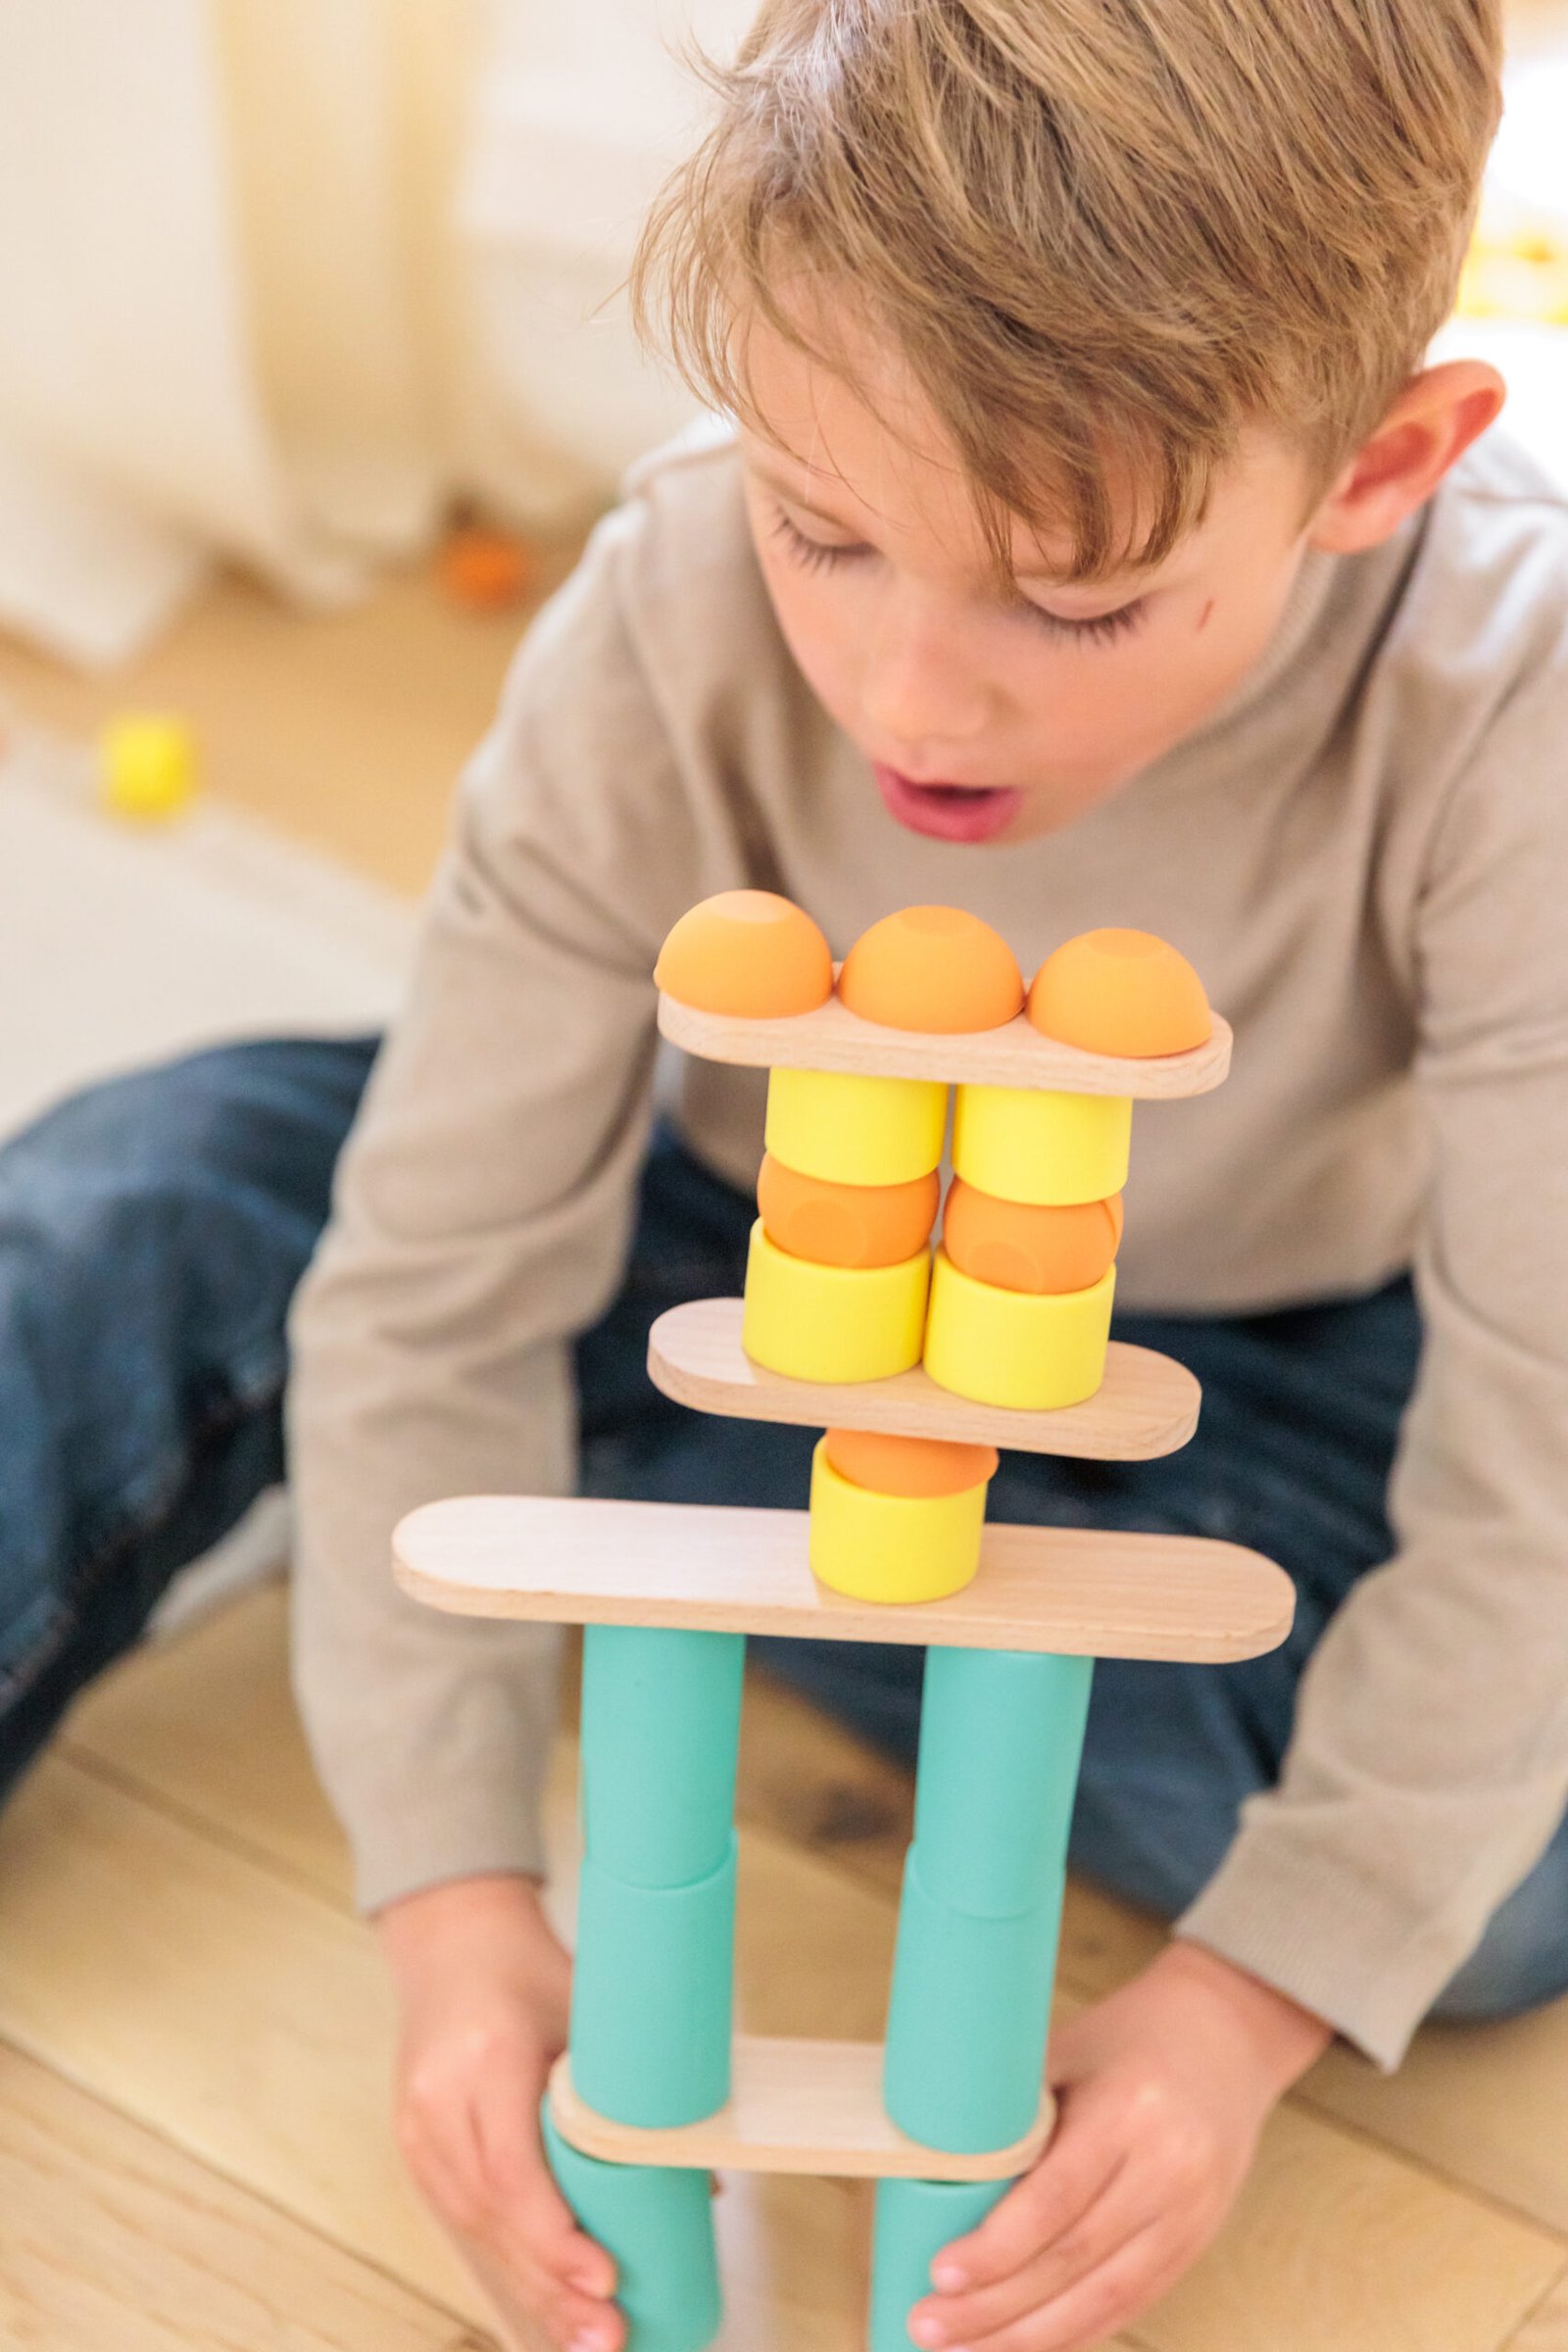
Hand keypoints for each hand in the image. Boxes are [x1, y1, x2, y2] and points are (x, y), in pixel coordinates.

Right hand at [377, 1873, 621, 2351]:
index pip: (512, 2166)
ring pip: (475, 2231)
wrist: (452, 1939)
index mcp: (484, 2056)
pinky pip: (462, 2224)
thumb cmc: (529, 1970)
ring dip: (531, 2293)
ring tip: (587, 2341)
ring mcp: (418, 2130)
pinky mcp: (416, 2151)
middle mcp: (438, 2100)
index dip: (557, 2232)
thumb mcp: (587, 2009)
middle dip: (552, 2286)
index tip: (605, 2275)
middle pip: (494, 2215)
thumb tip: (702, 2176)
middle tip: (608, 2336)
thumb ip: (633, 2088)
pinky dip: (506, 2270)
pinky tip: (542, 2312)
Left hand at [906, 1939, 1332, 2351]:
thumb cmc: (1130, 2034)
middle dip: (996, 2308)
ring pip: (1104, 2299)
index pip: (1057, 2198)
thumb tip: (932, 2162)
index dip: (997, 2248)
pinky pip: (1131, 2302)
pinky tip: (1025, 2345)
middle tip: (929, 2325)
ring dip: (1028, 2338)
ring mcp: (1190, 2213)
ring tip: (963, 2350)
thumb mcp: (1068, 2050)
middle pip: (1073, 2261)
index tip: (940, 2273)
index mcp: (1130, 2110)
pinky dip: (1075, 2333)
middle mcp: (1168, 2169)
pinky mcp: (1196, 2241)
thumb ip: (1015, 2109)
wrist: (1225, 2032)